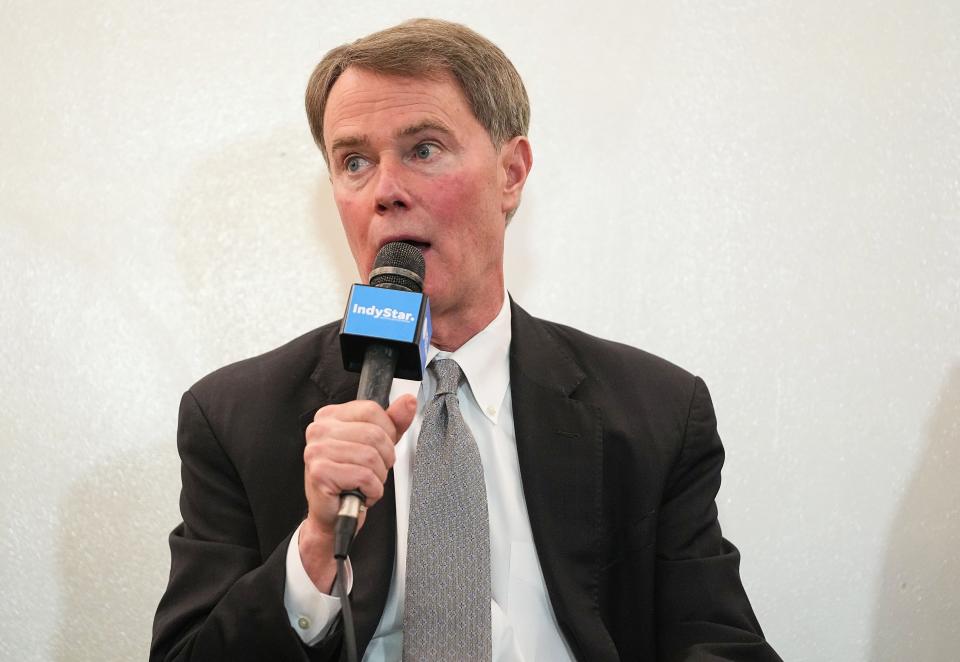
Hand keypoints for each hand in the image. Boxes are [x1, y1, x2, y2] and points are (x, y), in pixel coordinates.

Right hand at [298, 395, 416, 590]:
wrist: (332, 514)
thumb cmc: (350, 479)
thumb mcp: (377, 445)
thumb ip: (393, 422)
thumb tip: (408, 402)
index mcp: (330, 416)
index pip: (372, 410)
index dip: (387, 433)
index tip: (379, 449)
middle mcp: (319, 430)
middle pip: (374, 434)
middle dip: (384, 459)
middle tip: (372, 472)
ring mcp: (316, 450)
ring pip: (370, 456)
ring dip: (377, 477)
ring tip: (365, 483)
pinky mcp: (320, 472)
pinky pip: (364, 476)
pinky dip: (371, 490)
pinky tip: (360, 493)